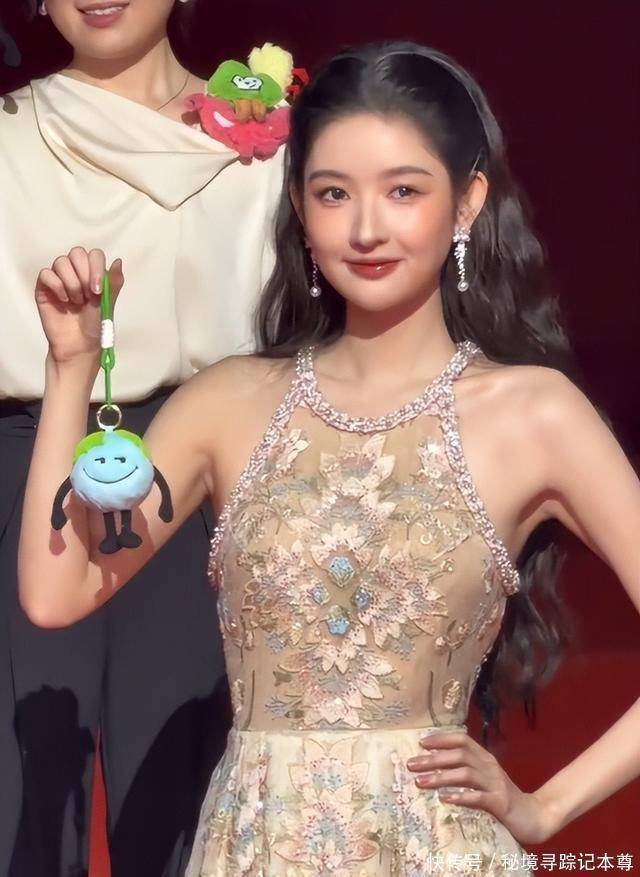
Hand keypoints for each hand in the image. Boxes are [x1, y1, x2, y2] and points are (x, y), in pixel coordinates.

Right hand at [35, 247, 123, 365]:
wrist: (80, 345)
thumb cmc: (95, 325)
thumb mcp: (108, 302)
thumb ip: (113, 282)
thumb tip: (118, 261)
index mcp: (93, 274)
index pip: (94, 254)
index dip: (96, 267)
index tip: (98, 290)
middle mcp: (76, 273)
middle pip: (76, 253)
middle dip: (84, 274)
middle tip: (88, 296)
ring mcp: (59, 279)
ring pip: (61, 261)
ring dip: (72, 282)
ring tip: (76, 301)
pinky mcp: (44, 288)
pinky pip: (45, 274)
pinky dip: (56, 286)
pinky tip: (64, 301)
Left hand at [406, 730, 556, 843]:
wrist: (534, 817)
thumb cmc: (502, 797)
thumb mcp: (484, 779)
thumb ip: (465, 769)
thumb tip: (433, 763)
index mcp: (485, 758)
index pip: (462, 740)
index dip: (441, 739)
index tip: (421, 743)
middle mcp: (490, 767)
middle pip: (459, 756)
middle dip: (433, 759)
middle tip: (411, 765)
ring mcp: (496, 784)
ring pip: (465, 774)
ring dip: (441, 777)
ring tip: (420, 782)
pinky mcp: (500, 803)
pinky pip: (478, 798)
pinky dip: (461, 797)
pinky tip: (445, 799)